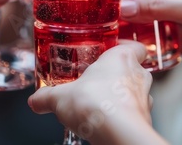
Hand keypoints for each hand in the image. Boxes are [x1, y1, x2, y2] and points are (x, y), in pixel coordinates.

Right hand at [28, 40, 165, 144]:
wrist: (118, 135)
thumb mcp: (60, 98)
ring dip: (121, 96)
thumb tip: (36, 99)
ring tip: (102, 103)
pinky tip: (106, 122)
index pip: (134, 46)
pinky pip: (134, 113)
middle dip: (117, 74)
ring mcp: (144, 98)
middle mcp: (137, 75)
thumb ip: (46, 97)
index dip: (125, 47)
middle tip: (100, 79)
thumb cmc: (97, 104)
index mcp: (121, 57)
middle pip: (133, 69)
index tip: (112, 50)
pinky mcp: (144, 119)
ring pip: (135, 92)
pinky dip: (123, 116)